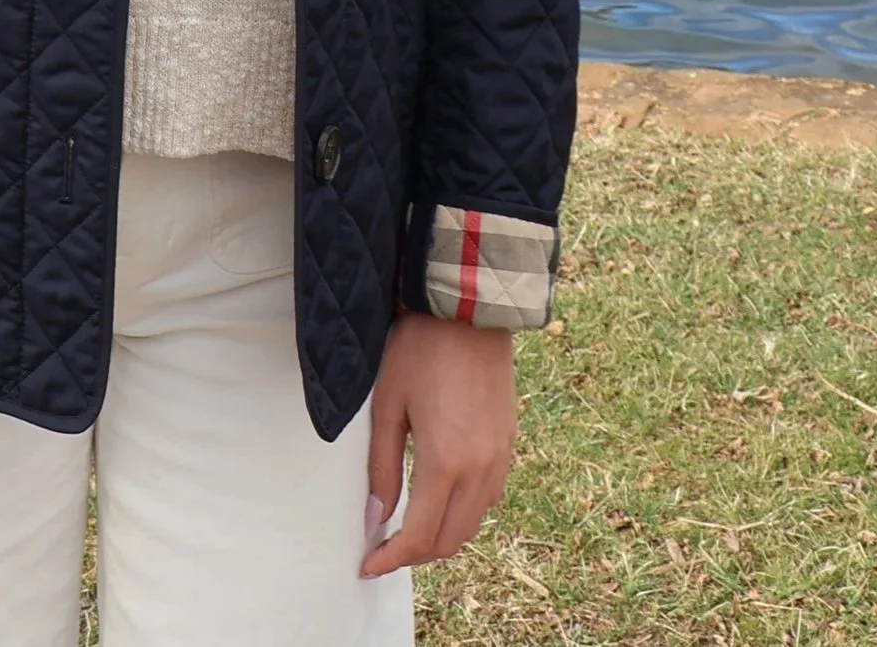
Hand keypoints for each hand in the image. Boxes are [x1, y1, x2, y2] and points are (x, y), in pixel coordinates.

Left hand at [361, 312, 516, 576]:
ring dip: (441, 537)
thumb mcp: (387, 405)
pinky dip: (463, 514)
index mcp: (445, 463)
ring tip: (408, 528)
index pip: (419, 537)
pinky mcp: (509, 445)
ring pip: (473, 524)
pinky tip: (440, 500)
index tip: (367, 566)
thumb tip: (375, 519)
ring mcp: (500, 459)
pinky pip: (488, 499)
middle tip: (384, 549)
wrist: (469, 309)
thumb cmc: (420, 350)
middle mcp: (480, 470)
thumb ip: (382, 468)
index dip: (391, 559)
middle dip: (415, 555)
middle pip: (449, 541)